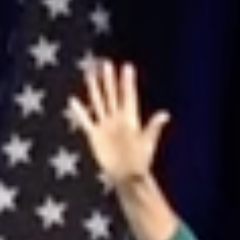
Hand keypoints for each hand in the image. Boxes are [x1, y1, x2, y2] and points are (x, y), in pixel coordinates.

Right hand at [65, 59, 169, 186]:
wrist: (127, 176)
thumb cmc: (140, 160)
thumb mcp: (147, 142)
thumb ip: (153, 127)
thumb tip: (165, 114)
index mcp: (130, 118)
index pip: (128, 96)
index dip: (127, 81)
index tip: (127, 66)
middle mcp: (117, 119)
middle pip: (112, 95)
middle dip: (109, 80)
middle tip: (106, 63)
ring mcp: (105, 126)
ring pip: (99, 103)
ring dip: (95, 89)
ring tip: (90, 74)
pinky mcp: (95, 135)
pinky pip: (86, 121)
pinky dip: (80, 112)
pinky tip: (73, 101)